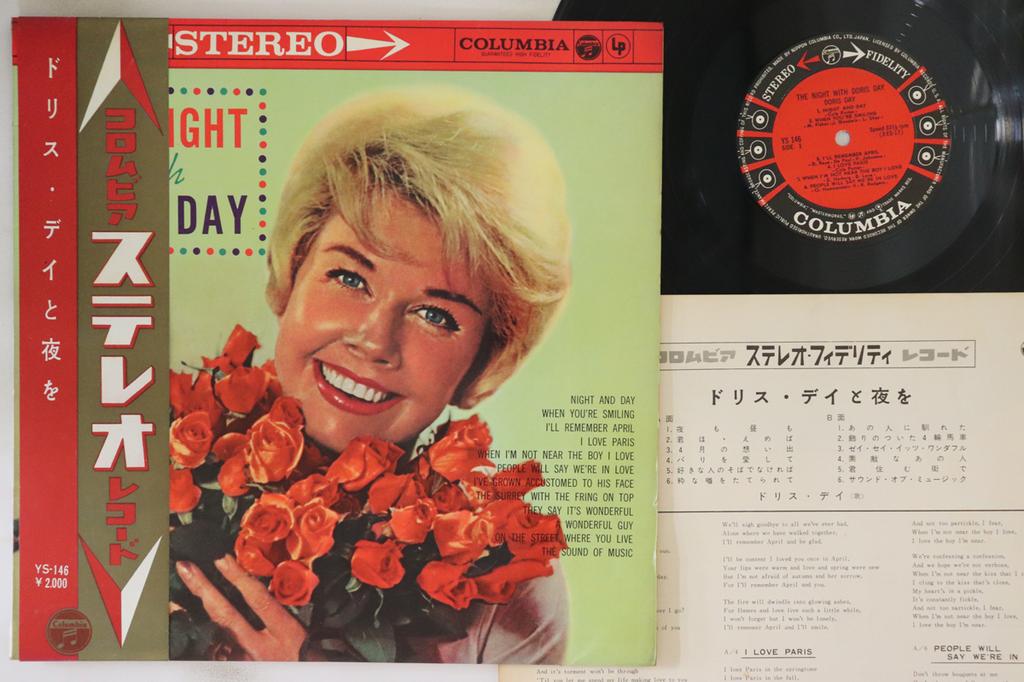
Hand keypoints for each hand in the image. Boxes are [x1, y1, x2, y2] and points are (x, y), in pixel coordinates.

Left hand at [176, 555, 306, 660]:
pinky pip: (214, 653)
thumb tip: (256, 593)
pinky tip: (185, 627)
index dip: (238, 578)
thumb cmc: (308, 659)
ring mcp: (243, 663)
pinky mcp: (234, 671)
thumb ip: (280, 615)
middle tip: (185, 568)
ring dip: (192, 616)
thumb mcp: (303, 634)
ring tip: (172, 600)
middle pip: (225, 615)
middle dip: (203, 589)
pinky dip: (200, 639)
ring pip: (214, 635)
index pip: (257, 600)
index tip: (221, 558)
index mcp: (285, 633)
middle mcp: (259, 649)